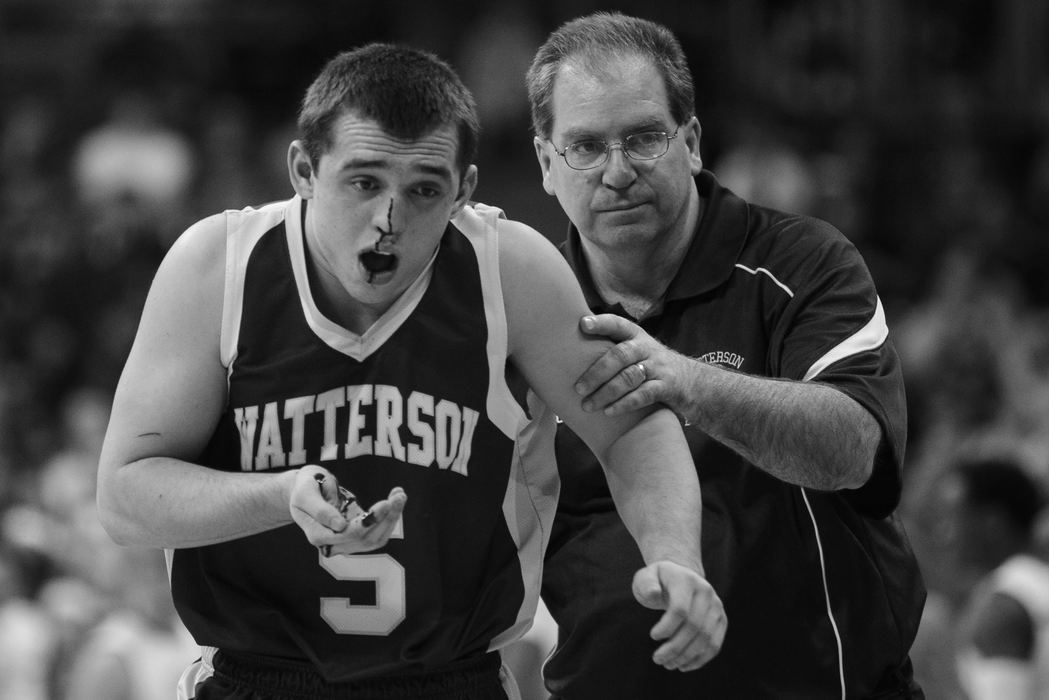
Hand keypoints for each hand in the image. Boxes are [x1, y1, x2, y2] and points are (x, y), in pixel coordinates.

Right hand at [289, 467, 406, 555]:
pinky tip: (396, 500)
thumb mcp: (305, 493)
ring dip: (392, 518)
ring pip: (375, 539)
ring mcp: (347, 542)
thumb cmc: (304, 488)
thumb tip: (340, 526)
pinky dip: (390, 518)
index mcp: (317, 535)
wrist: (306, 491)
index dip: (367, 522)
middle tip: (399, 495)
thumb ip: (320, 510)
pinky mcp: (358, 535)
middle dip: (385, 516)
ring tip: (400, 495)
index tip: (384, 504)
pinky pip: (378, 533)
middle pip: (364, 538)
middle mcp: (333, 544)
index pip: (346, 534)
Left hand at [575, 314, 691, 417]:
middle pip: (620, 355)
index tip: (582, 324)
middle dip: (597, 372)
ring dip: (606, 393)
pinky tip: (609, 412)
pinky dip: (624, 404)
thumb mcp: (638, 350)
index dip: (601, 323)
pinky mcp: (667, 387)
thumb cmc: (652, 366)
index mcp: (637, 336)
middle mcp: (647, 348)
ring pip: (629, 377)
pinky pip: (644, 395)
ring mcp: (658, 367)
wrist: (694, 382)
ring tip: (588, 405)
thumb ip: (614, 348)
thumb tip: (571, 348)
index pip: (618, 324)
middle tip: (578, 388)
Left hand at [633, 561, 725, 671]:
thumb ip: (647, 584)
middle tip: (657, 659)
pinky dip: (700, 659)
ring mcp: (717, 606)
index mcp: (687, 580)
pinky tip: (684, 666)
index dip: (667, 627)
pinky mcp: (721, 620)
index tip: (653, 636)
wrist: (680, 578)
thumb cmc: (658, 581)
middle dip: (675, 647)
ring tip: (668, 664)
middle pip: (694, 626)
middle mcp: (706, 592)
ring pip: (706, 638)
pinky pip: (714, 644)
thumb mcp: (646, 577)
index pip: (680, 609)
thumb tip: (653, 593)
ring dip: (687, 656)